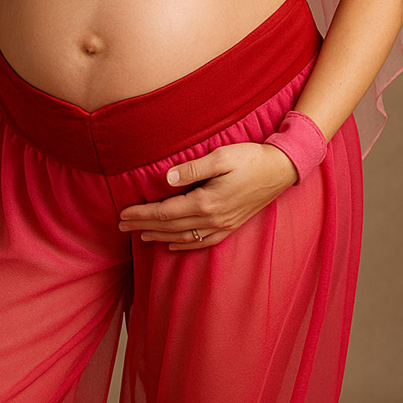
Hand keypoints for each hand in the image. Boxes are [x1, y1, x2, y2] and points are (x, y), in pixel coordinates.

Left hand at [118, 142, 297, 249]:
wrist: (280, 170)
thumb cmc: (251, 159)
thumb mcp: (221, 156)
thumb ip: (193, 168)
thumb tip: (166, 179)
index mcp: (206, 202)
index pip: (165, 212)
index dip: (142, 214)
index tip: (123, 213)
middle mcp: (212, 219)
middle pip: (170, 227)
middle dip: (143, 226)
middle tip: (122, 225)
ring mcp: (222, 225)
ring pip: (183, 237)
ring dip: (159, 236)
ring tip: (140, 234)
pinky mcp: (230, 226)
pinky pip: (202, 242)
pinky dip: (184, 245)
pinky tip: (173, 244)